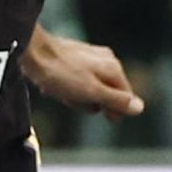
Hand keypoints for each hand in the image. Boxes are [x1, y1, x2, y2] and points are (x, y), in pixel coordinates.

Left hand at [28, 34, 143, 117]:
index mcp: (113, 68)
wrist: (31, 53)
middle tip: (73, 100)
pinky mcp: (71, 59)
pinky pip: (72, 81)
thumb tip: (139, 108)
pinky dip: (64, 88)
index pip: (125, 95)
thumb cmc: (60, 73)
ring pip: (87, 88)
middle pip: (105, 92)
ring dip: (74, 96)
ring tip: (60, 92)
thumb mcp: (92, 92)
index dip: (117, 109)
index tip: (110, 118)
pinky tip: (52, 87)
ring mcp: (88, 58)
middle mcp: (104, 60)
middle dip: (89, 102)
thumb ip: (115, 100)